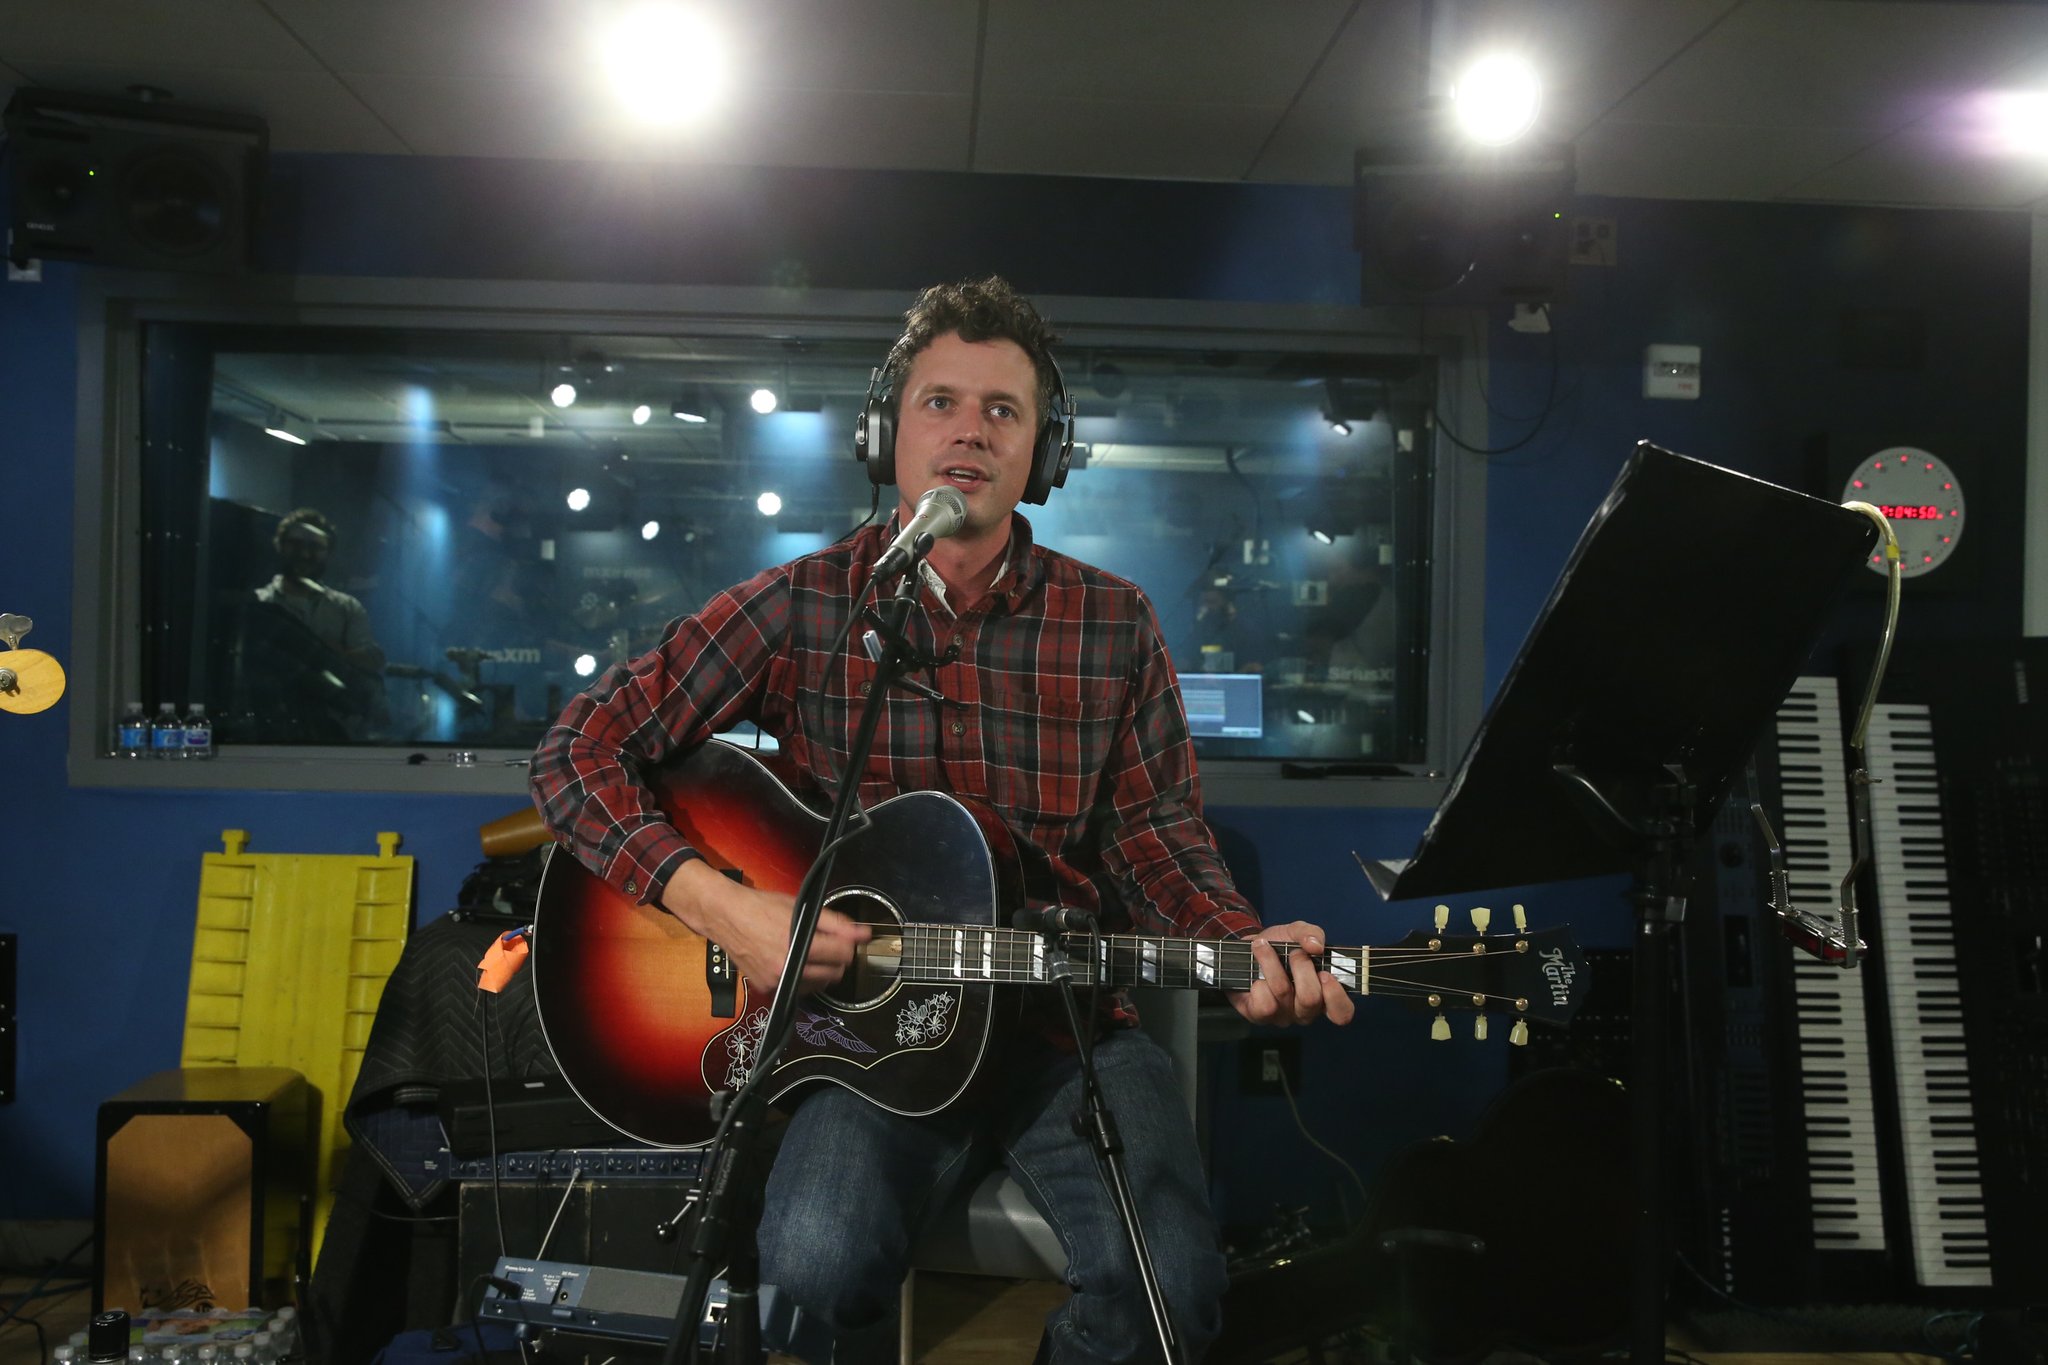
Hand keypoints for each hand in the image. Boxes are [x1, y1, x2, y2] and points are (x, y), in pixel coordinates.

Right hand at [661, 859, 870, 994]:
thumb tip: (862, 933)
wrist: (726, 916)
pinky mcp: (767, 989)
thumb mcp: (802, 909)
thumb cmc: (761, 908)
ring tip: (811, 953)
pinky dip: (803, 978)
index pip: (843, 955)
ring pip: (818, 985)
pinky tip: (795, 962)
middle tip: (829, 945)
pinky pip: (798, 989)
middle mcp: (787, 968)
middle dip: (837, 959)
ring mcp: (776, 982)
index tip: (845, 938)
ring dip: (821, 971)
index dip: (848, 944)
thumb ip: (836, 923)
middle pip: (834, 973)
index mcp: (799, 945)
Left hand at [1228, 920, 1355, 1026]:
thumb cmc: (1279, 946)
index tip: (1325, 973)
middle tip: (1293, 953)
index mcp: (1324, 995)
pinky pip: (1264, 1004)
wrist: (1249, 950)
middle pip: (1310, 999)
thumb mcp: (1297, 932)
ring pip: (1283, 994)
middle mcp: (1306, 1011)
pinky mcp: (1261, 1017)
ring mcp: (1283, 1017)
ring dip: (1272, 964)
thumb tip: (1317, 946)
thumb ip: (1312, 934)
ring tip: (1264, 948)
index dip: (1335, 996)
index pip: (1342, 1013)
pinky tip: (1255, 974)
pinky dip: (1258, 983)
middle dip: (1301, 966)